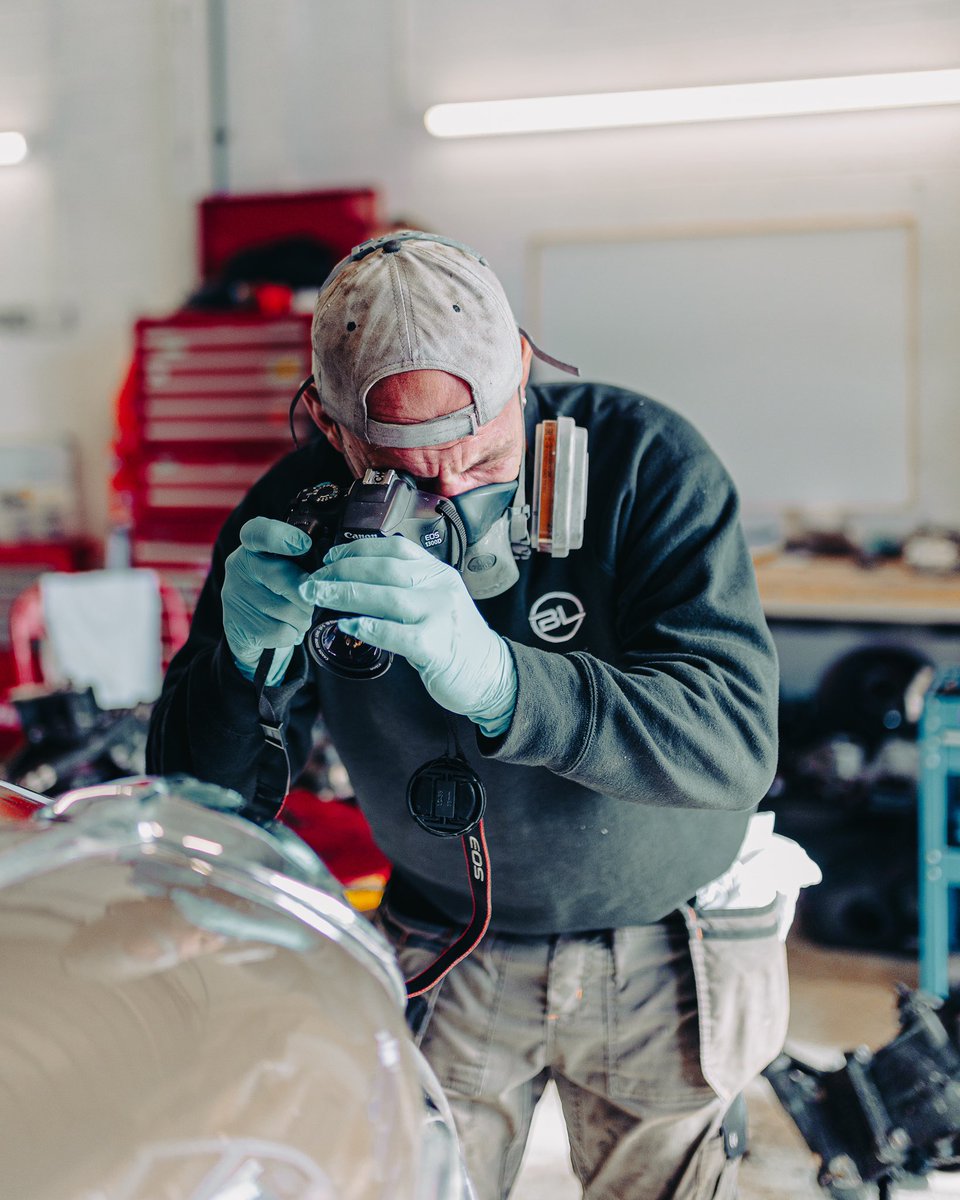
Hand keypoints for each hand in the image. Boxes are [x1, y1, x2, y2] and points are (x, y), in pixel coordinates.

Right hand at [222, 517, 315, 685]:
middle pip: (285, 577)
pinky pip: (280, 632)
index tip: (304, 544)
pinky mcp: (237, 625)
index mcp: (252, 547)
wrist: (248, 633)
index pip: (258, 532)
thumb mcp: (285, 570)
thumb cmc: (277, 593)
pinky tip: (286, 632)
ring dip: (302, 619)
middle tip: (311, 602)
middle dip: (308, 595)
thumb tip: (328, 573)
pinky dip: (291, 635)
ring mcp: (234, 596)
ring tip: (296, 619)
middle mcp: (239, 567)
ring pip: (288, 609)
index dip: (281, 536)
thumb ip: (301, 563)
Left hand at [299, 538, 516, 735]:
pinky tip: (346, 626)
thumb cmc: (452, 640)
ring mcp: (441, 615)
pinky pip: (397, 633)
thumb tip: (355, 580)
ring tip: (317, 597)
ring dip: (346, 594)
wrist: (490, 675)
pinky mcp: (437, 646)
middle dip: (342, 572)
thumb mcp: (434, 602)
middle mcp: (441, 587)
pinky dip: (369, 627)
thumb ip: (405, 588)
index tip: (330, 556)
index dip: (358, 549)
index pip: (395, 549)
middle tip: (311, 581)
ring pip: (387, 597)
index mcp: (438, 573)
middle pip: (385, 570)